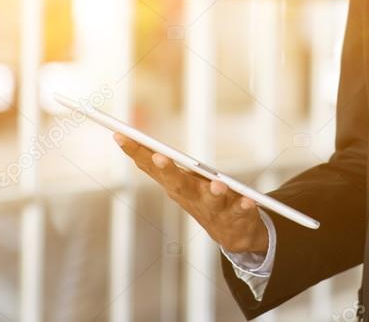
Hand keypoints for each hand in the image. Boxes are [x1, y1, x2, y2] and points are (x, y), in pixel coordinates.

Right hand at [113, 132, 269, 253]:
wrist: (233, 234)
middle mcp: (191, 197)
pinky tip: (249, 201)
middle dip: (169, 171)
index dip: (135, 152)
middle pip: (178, 184)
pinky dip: (245, 206)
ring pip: (212, 201)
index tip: (119, 135)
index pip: (151, 167)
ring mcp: (214, 209)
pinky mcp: (238, 216)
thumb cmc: (200, 198)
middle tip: (160, 158)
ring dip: (213, 193)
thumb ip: (155, 163)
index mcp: (175, 185)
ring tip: (217, 186)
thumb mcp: (177, 180)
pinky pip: (242, 210)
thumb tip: (122, 137)